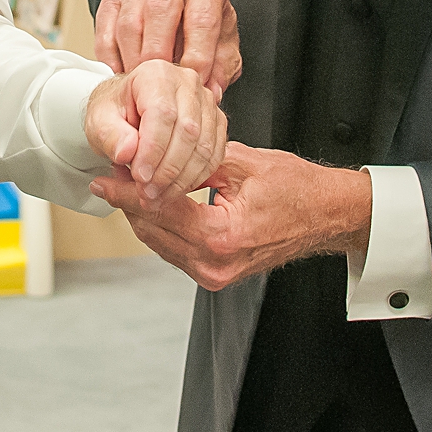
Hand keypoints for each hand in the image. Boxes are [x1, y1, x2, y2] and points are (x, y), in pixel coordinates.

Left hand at [82, 60, 226, 203]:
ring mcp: (206, 101)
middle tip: (147, 194)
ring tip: (157, 197)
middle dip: (167, 170)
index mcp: (156, 74)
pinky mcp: (216, 122)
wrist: (128, 111)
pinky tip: (175, 189)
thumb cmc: (115, 112)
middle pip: (187, 131)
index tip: (140, 177)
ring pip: (204, 146)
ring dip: (181, 178)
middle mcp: (186, 82)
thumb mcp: (98, 121)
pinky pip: (214, 155)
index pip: (162, 114)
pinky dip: (195, 177)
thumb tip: (128, 151)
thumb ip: (110, 135)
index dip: (152, 150)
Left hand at [90, 141, 370, 289]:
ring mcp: (215, 274)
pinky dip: (161, 225)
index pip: (158, 210)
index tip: (102, 177)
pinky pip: (175, 249)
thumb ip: (194, 163)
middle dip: (129, 200)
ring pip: (159, 242)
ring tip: (126, 182)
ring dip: (141, 213)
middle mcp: (214, 264)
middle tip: (112, 172)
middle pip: (152, 230)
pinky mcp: (216, 273)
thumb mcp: (243, 163)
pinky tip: (152, 201)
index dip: (126, 191)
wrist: (329, 216)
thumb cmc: (298, 188)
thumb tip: (152, 156)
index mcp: (221, 237)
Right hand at [95, 0, 242, 97]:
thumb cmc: (202, 27)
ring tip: (143, 83)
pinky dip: (111, 58)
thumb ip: (222, 67)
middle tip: (162, 84)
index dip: (199, 55)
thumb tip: (211, 90)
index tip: (196, 81)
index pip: (202, 18)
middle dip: (160, 53)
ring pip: (130, 23)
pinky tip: (122, 75)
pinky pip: (106, 30)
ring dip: (134, 59)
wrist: (180, 9)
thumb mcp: (224, 45)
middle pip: (160, 11)